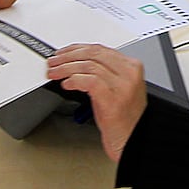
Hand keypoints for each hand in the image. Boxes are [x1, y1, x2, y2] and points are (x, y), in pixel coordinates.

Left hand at [46, 43, 147, 160]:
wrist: (134, 139)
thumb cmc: (124, 118)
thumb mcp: (116, 88)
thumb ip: (102, 72)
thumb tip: (75, 63)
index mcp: (131, 67)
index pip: (99, 49)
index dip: (76, 49)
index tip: (63, 53)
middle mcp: (129, 74)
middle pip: (92, 54)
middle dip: (68, 57)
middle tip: (54, 62)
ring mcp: (122, 86)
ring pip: (88, 66)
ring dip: (66, 68)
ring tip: (55, 73)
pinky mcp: (113, 99)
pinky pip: (89, 81)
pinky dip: (74, 80)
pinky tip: (67, 84)